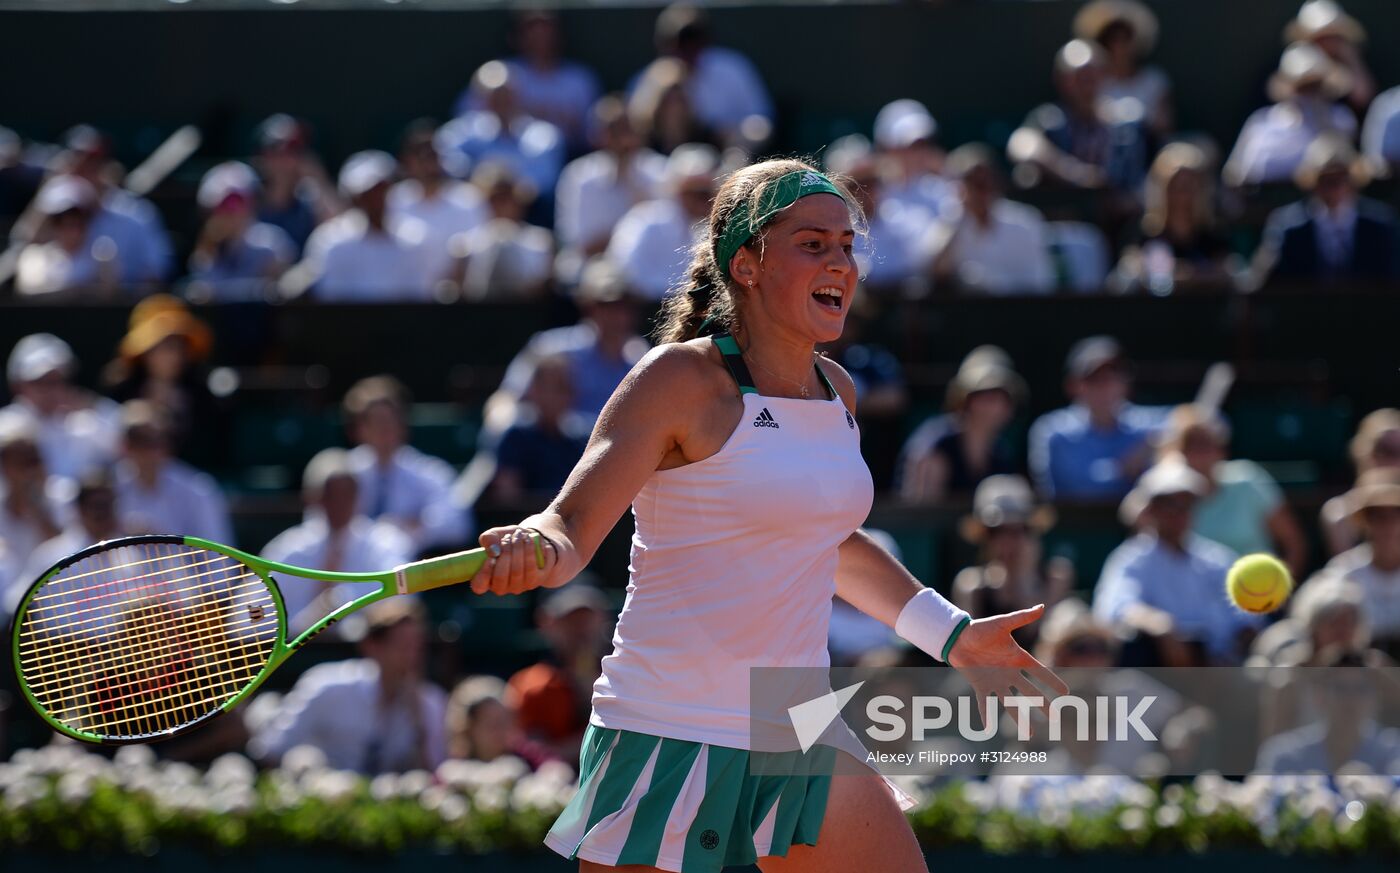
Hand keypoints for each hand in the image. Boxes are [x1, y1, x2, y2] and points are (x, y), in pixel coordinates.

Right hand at [468, 525, 558, 595]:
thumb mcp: (495, 535)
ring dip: (519, 550)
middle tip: (508, 537)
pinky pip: (533, 567)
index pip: (479, 586)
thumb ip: (489, 539)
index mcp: (486, 579)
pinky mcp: (536, 581)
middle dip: (505, 553)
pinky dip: (531, 551)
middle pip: (501, 576)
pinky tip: (530, 540)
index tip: (490, 558)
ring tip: (520, 535)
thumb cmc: (507, 540)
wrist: (530, 540)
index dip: (484, 574)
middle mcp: (502, 587)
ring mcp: (520, 586)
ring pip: (518, 572)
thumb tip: (494, 551)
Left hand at [946, 604, 1068, 736]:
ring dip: (1020, 718)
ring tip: (1029, 734)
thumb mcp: (1002, 623)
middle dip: (1043, 705)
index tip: (1066, 693)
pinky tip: (988, 728)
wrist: (957, 636)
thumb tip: (1041, 606)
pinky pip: (985, 703)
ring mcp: (996, 681)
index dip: (1052, 681)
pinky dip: (986, 715)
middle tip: (1055, 719)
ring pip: (1011, 702)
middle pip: (1030, 692)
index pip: (1040, 672)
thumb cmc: (980, 629)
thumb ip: (1021, 617)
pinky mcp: (981, 686)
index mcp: (1018, 658)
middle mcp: (1010, 673)